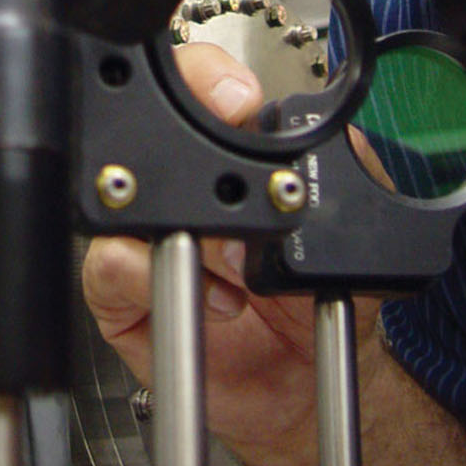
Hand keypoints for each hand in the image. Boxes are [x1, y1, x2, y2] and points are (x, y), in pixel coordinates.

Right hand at [82, 42, 465, 465]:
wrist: (301, 387)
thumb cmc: (315, 304)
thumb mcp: (357, 235)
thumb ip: (358, 176)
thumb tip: (348, 143)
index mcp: (230, 153)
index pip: (199, 86)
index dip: (208, 78)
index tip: (239, 97)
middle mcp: (181, 187)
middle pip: (145, 124)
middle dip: (177, 131)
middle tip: (221, 152)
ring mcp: (145, 235)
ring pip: (120, 190)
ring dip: (177, 218)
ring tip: (235, 258)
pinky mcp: (120, 292)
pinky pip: (107, 264)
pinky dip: (149, 274)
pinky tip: (214, 296)